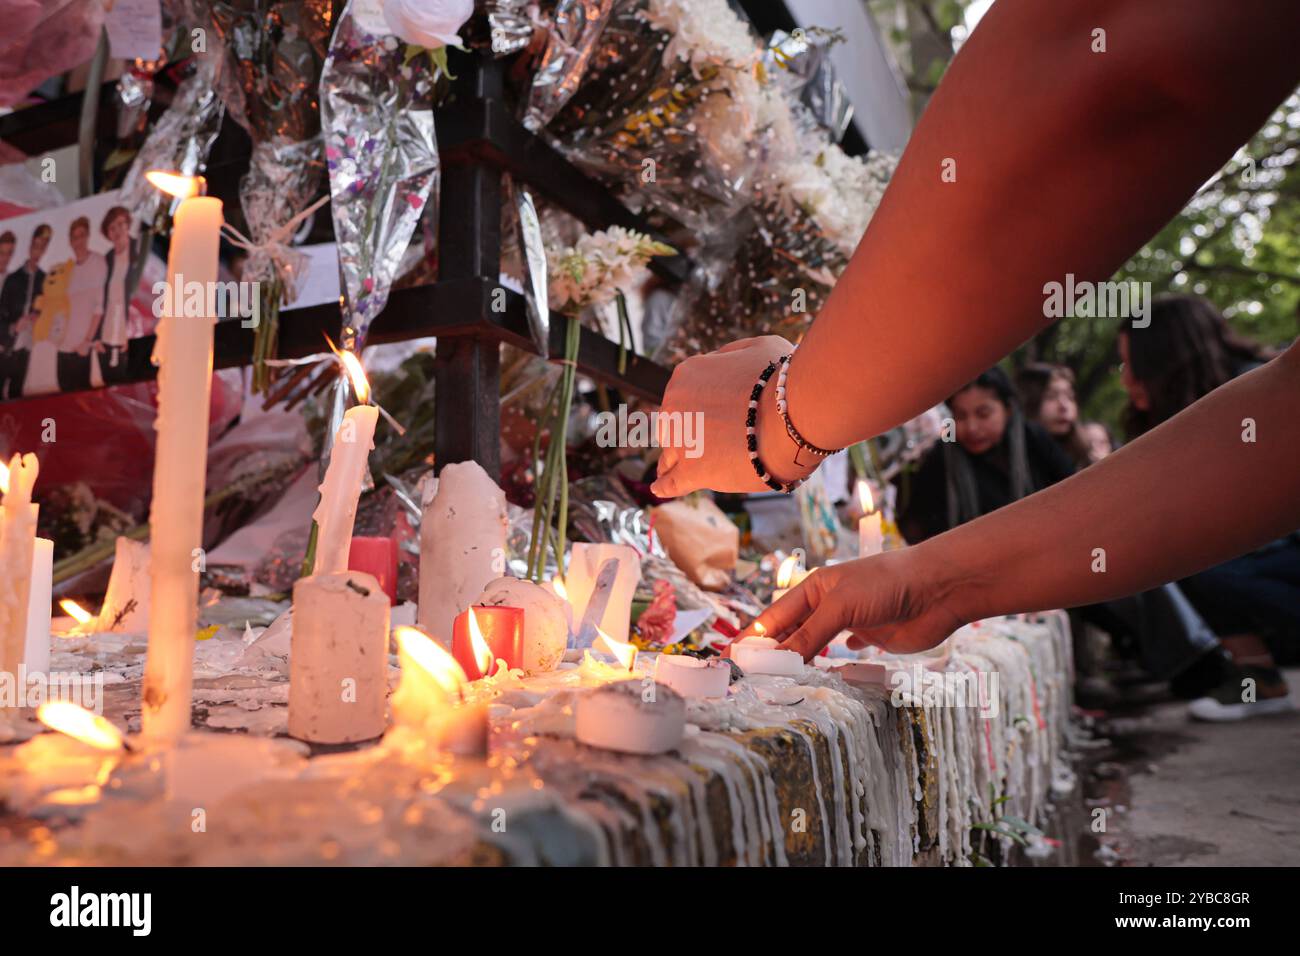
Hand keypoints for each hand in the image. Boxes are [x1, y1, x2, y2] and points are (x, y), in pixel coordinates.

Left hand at [651, 335, 811, 496]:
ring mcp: (680, 440)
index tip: (715, 414)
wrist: (793, 415)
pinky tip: (660, 488)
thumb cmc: (782, 380)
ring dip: (674, 460)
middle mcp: (674, 406)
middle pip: (674, 423)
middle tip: (709, 442)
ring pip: (670, 453)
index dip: (701, 404)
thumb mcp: (756, 347)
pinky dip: (665, 486)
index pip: (685, 392)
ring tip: (677, 467)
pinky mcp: (691, 472)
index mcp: (687, 375)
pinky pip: (670, 482)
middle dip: (688, 431)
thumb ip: (730, 355)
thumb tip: (718, 362)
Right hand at [741, 547, 975, 659]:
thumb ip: (808, 636)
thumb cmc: (886, 584)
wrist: (939, 588)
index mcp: (814, 588)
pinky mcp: (873, 638)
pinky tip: (821, 675)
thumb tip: (776, 661)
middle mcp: (828, 605)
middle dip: (771, 654)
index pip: (774, 618)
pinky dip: (831, 665)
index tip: (729, 659)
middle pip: (792, 633)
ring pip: (815, 646)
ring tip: (776, 684)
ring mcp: (850, 622)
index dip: (752, 639)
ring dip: (798, 663)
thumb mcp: (839, 607)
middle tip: (748, 680)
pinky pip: (844, 655)